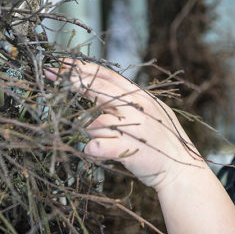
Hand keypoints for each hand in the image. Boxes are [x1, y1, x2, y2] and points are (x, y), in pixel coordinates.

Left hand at [45, 60, 203, 190]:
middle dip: (74, 81)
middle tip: (53, 74)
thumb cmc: (161, 142)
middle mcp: (137, 108)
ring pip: (95, 121)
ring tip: (98, 136)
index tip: (63, 63)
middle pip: (100, 89)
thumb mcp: (149, 113)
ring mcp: (134, 127)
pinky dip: (93, 148)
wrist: (181, 170)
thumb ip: (127, 102)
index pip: (108, 77)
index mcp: (141, 97)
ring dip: (90, 129)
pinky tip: (92, 151)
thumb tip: (100, 90)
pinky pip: (100, 146)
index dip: (85, 68)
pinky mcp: (130, 149)